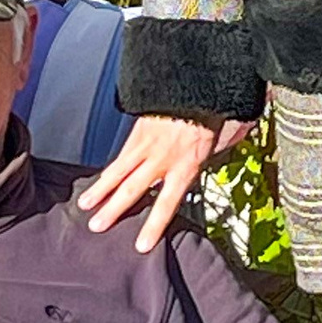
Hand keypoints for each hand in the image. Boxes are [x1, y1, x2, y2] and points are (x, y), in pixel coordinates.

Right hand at [75, 113, 251, 253]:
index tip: (141, 245)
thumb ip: (225, 146)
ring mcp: (146, 144)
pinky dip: (109, 168)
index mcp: (186, 165)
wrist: (193, 77)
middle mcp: (162, 158)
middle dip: (114, 210)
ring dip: (100, 189)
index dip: (153, 226)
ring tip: (86, 204)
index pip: (166, 203)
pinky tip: (99, 177)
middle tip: (98, 226)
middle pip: (132, 189)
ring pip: (118, 170)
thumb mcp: (228, 132)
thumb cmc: (213, 105)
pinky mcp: (138, 129)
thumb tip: (235, 143)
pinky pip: (121, 153)